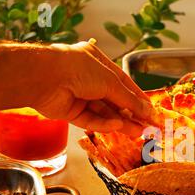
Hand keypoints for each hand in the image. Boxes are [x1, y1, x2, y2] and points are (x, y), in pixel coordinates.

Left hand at [33, 40, 153, 135]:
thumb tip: (147, 111)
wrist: (43, 78)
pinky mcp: (69, 111)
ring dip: (121, 122)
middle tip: (147, 126)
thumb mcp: (110, 82)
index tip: (150, 110)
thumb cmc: (77, 69)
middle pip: (114, 99)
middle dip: (131, 113)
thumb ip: (130, 99)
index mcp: (97, 62)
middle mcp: (87, 77)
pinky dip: (103, 124)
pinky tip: (117, 127)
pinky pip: (90, 119)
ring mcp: (78, 95)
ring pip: (104, 112)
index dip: (138, 97)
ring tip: (138, 132)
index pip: (123, 81)